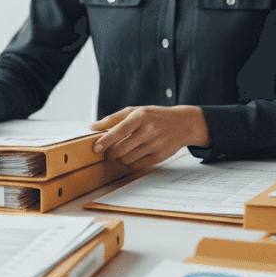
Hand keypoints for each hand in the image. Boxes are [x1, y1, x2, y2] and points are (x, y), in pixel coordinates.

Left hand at [89, 105, 209, 169]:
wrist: (183, 124)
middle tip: (107, 152)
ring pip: (127, 159)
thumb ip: (114, 119)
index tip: (95, 148)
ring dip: (119, 158)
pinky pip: (136, 165)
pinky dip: (129, 163)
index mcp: (141, 116)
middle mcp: (149, 130)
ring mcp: (155, 145)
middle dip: (110, 153)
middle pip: (121, 149)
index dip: (105, 140)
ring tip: (120, 152)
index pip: (119, 130)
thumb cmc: (154, 116)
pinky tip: (130, 156)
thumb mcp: (136, 111)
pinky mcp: (160, 156)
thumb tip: (92, 127)